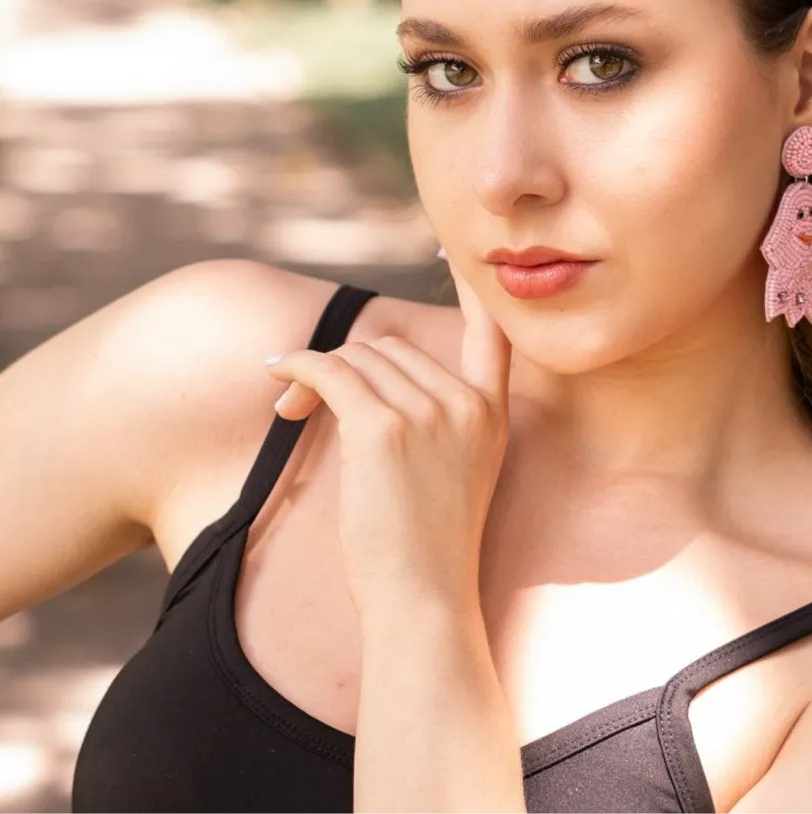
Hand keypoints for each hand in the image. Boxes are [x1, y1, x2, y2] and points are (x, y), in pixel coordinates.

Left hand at [263, 261, 511, 616]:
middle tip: (307, 403)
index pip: (493, 332)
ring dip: (316, 377)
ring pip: (360, 360)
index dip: (472, 289)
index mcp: (493, 414)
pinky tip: (276, 380)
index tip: (452, 251)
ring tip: (289, 412)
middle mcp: (467, 403)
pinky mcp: (383, 428)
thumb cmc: (430, 549)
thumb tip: (379, 375)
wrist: (424, 602)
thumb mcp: (461, 474)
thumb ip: (441, 420)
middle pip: (393, 348)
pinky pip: (329, 373)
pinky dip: (296, 370)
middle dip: (345, 367)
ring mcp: (430, 412)